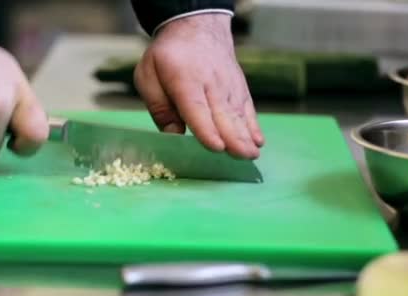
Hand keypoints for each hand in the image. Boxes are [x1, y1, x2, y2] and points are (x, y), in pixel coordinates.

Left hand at [134, 13, 263, 158]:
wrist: (195, 27)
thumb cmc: (168, 57)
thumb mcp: (148, 75)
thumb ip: (159, 107)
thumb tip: (174, 135)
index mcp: (185, 81)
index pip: (197, 107)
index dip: (207, 129)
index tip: (217, 146)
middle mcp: (211, 84)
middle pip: (223, 114)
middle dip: (233, 137)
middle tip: (241, 156)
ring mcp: (229, 86)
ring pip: (238, 114)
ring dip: (246, 136)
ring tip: (251, 155)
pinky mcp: (239, 89)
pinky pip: (247, 109)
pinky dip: (253, 125)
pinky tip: (258, 141)